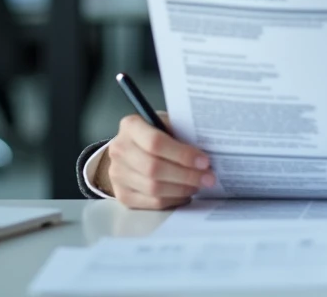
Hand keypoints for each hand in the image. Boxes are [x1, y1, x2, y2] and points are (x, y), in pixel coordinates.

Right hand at [100, 112, 214, 209]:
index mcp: (130, 126)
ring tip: (198, 185)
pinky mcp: (122, 194)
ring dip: (182, 189)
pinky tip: (185, 193)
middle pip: (154, 168)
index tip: (204, 161)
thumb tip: (208, 148)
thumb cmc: (153, 134)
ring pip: (154, 188)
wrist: (128, 150)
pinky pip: (151, 202)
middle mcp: (119, 150)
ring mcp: (118, 174)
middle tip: (208, 178)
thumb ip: (180, 132)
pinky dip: (173, 200)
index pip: (155, 142)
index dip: (182, 154)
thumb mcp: (165, 124)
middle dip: (186, 175)